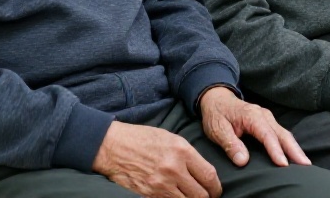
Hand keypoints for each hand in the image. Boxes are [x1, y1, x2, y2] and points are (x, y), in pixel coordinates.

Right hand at [93, 120, 221, 197]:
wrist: (113, 146)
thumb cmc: (142, 139)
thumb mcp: (171, 138)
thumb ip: (188, 155)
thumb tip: (203, 172)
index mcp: (182, 151)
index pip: (209, 176)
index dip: (216, 187)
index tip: (216, 190)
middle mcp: (173, 169)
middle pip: (201, 194)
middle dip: (207, 197)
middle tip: (206, 196)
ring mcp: (160, 184)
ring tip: (191, 197)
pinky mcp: (149, 194)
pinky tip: (176, 197)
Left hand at [199, 86, 309, 168]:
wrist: (217, 99)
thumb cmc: (217, 114)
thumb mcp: (218, 129)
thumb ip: (230, 144)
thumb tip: (243, 161)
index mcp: (252, 116)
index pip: (267, 135)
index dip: (276, 150)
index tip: (283, 164)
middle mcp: (263, 115)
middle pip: (282, 134)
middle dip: (294, 150)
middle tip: (305, 165)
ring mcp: (267, 118)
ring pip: (284, 133)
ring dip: (295, 148)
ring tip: (304, 163)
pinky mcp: (268, 122)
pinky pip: (281, 133)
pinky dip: (289, 144)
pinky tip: (294, 155)